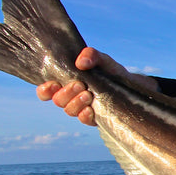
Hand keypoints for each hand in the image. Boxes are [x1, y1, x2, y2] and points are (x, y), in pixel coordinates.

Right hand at [36, 47, 156, 125]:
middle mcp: (71, 97)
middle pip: (58, 100)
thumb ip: (91, 54)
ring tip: (88, 94)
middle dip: (66, 93)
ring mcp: (82, 109)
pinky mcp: (94, 118)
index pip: (46, 91)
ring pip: (69, 110)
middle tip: (80, 85)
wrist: (130, 85)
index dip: (44, 90)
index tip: (52, 85)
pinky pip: (84, 120)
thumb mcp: (102, 59)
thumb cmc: (110, 71)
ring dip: (76, 103)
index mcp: (66, 83)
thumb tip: (81, 62)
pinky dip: (84, 115)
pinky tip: (90, 109)